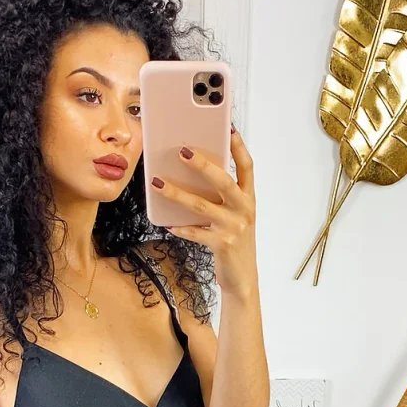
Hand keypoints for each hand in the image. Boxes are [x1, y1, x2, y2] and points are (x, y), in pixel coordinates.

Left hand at [151, 125, 256, 297]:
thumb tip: (192, 175)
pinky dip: (180, 227)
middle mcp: (244, 209)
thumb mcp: (234, 215)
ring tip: (158, 183)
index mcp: (248, 198)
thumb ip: (221, 196)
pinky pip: (196, 232)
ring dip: (177, 193)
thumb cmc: (234, 242)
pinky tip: (167, 222)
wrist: (243, 278)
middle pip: (223, 180)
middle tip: (182, 150)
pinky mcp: (222, 244)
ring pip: (201, 205)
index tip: (228, 128)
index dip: (239, 147)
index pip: (247, 166)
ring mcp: (234, 227)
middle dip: (202, 164)